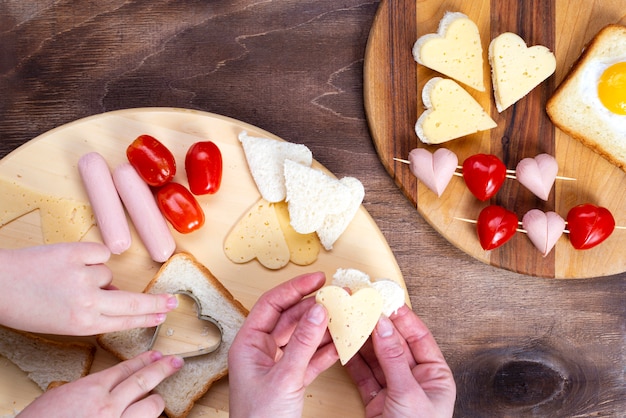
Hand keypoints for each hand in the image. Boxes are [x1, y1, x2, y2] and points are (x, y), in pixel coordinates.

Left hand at [0, 242, 177, 334]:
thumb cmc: (22, 305)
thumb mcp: (60, 322)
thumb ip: (91, 313)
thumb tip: (116, 295)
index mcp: (82, 324)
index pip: (126, 321)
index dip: (147, 318)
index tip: (162, 316)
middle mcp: (87, 303)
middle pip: (134, 303)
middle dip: (156, 303)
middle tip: (171, 302)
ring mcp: (84, 277)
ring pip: (108, 274)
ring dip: (94, 273)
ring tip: (66, 276)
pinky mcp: (78, 253)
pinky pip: (101, 253)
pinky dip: (90, 255)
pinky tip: (72, 260)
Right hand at [17, 351, 182, 417]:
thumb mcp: (60, 396)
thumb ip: (85, 390)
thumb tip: (99, 389)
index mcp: (91, 389)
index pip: (126, 368)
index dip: (144, 360)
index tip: (157, 355)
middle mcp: (107, 406)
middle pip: (143, 381)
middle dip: (163, 369)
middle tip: (175, 362)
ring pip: (150, 406)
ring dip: (155, 401)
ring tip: (158, 398)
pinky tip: (145, 416)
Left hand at [228, 272, 338, 417]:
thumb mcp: (284, 377)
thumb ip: (303, 342)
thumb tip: (318, 310)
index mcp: (248, 343)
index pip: (272, 304)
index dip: (294, 288)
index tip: (317, 278)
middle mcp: (261, 350)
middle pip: (290, 318)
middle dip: (314, 306)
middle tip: (337, 296)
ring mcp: (277, 364)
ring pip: (302, 337)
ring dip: (323, 327)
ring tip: (344, 315)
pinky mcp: (291, 379)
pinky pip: (310, 357)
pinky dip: (326, 350)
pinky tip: (342, 342)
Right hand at [344, 305, 455, 417]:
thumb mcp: (409, 393)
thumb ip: (393, 359)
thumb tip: (383, 328)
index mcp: (435, 376)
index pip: (419, 338)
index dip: (403, 319)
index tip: (388, 301)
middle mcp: (415, 380)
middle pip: (395, 345)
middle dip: (379, 327)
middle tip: (365, 309)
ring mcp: (395, 390)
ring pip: (377, 358)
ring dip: (363, 342)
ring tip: (352, 323)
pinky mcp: (376, 401)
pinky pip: (363, 374)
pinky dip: (353, 361)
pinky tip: (346, 347)